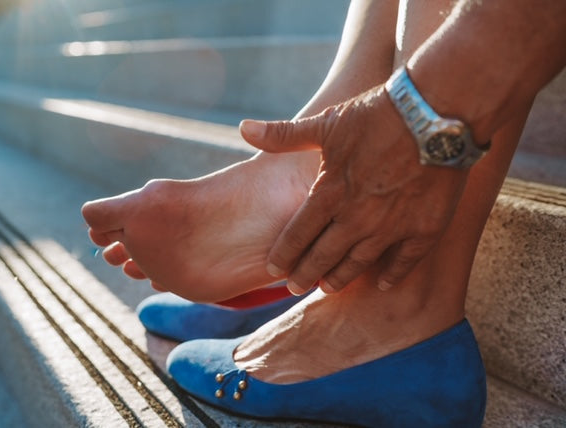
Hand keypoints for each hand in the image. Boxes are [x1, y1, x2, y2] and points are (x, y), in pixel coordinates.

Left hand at [240, 86, 468, 293]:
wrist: (436, 113)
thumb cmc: (377, 115)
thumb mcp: (327, 123)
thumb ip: (284, 136)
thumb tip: (243, 128)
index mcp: (330, 193)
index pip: (297, 234)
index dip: (283, 255)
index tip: (273, 270)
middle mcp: (356, 217)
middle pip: (323, 256)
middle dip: (304, 274)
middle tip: (293, 288)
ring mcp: (391, 227)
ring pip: (358, 263)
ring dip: (340, 278)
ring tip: (327, 289)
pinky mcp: (424, 229)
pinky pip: (404, 261)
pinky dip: (392, 275)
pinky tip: (382, 284)